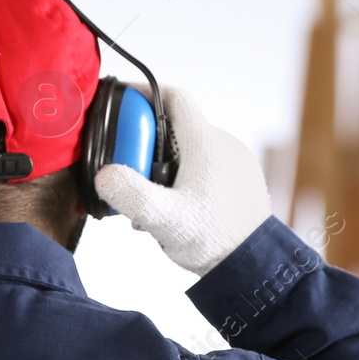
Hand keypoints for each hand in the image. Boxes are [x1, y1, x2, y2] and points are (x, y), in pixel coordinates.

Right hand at [95, 87, 271, 274]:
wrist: (254, 265)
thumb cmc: (216, 241)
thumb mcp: (165, 220)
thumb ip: (131, 195)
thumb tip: (105, 175)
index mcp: (206, 143)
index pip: (173, 98)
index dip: (143, 94)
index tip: (120, 105)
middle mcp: (223, 146)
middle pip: (173, 128)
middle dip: (144, 146)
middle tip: (125, 172)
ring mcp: (232, 163)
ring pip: (186, 151)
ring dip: (161, 169)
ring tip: (148, 202)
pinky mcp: (237, 181)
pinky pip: (201, 169)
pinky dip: (180, 181)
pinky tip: (170, 211)